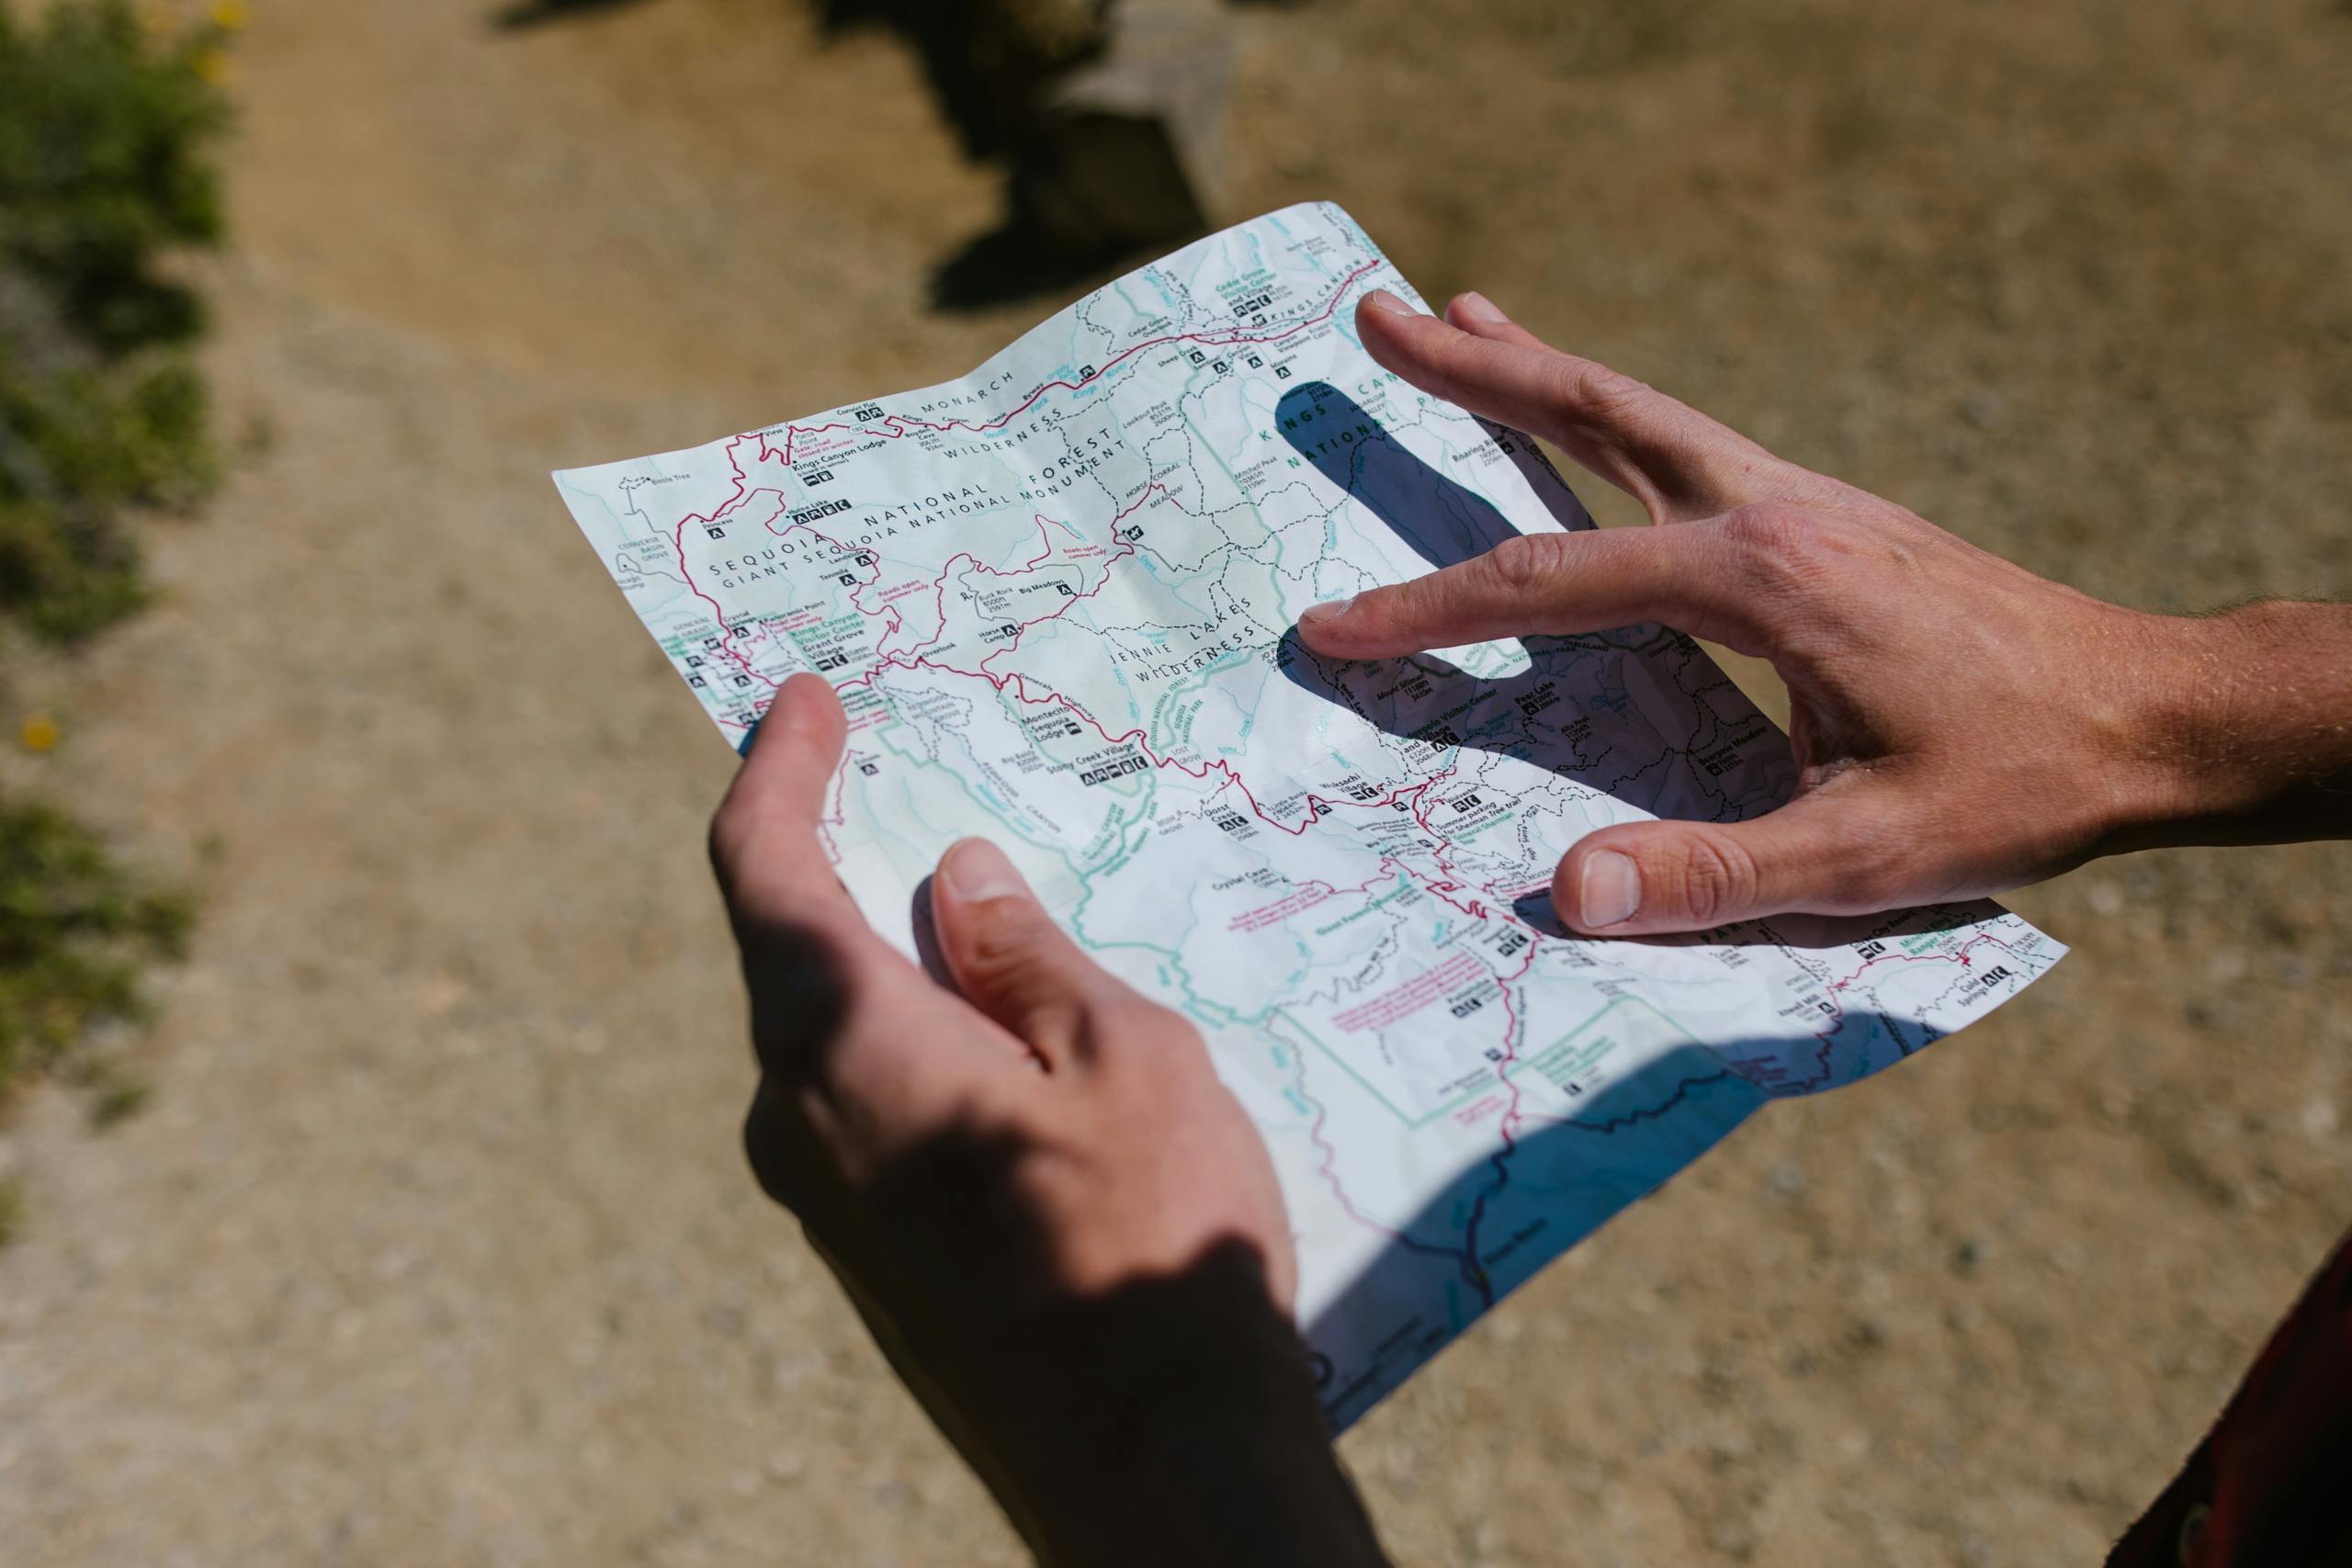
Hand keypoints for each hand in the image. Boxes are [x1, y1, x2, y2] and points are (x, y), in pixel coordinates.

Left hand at [710, 673, 1387, 1567]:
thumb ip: (1027, 955)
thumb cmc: (1148, 1236)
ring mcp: (830, 1201)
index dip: (776, 770)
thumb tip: (959, 882)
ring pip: (836, 1033)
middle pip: (790, 948)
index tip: (805, 701)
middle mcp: (802, 1119)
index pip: (762, 867)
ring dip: (893, 957)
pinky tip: (1008, 1037)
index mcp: (843, 1041)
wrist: (1154, 1463)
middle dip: (840, 853)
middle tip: (906, 777)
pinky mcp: (873, 1258)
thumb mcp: (1118, 1053)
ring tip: (989, 907)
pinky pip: (870, 1107)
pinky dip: (916, 1039)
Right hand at [1299, 288, 2351, 935]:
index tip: (1335, 627)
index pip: (1555, 581)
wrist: (2160, 713)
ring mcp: (1809, 502)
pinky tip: (1602, 431)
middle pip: (1594, 417)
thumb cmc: (2023, 784)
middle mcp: (1777, 510)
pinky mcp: (1833, 520)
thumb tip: (1566, 892)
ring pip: (1644, 415)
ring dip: (1543, 370)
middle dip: (1475, 373)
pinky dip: (1618, 419)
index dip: (1433, 607)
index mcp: (1765, 578)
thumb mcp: (1870, 855)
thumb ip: (1716, 877)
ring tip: (1462, 317)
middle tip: (1373, 316)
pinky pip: (1694, 447)